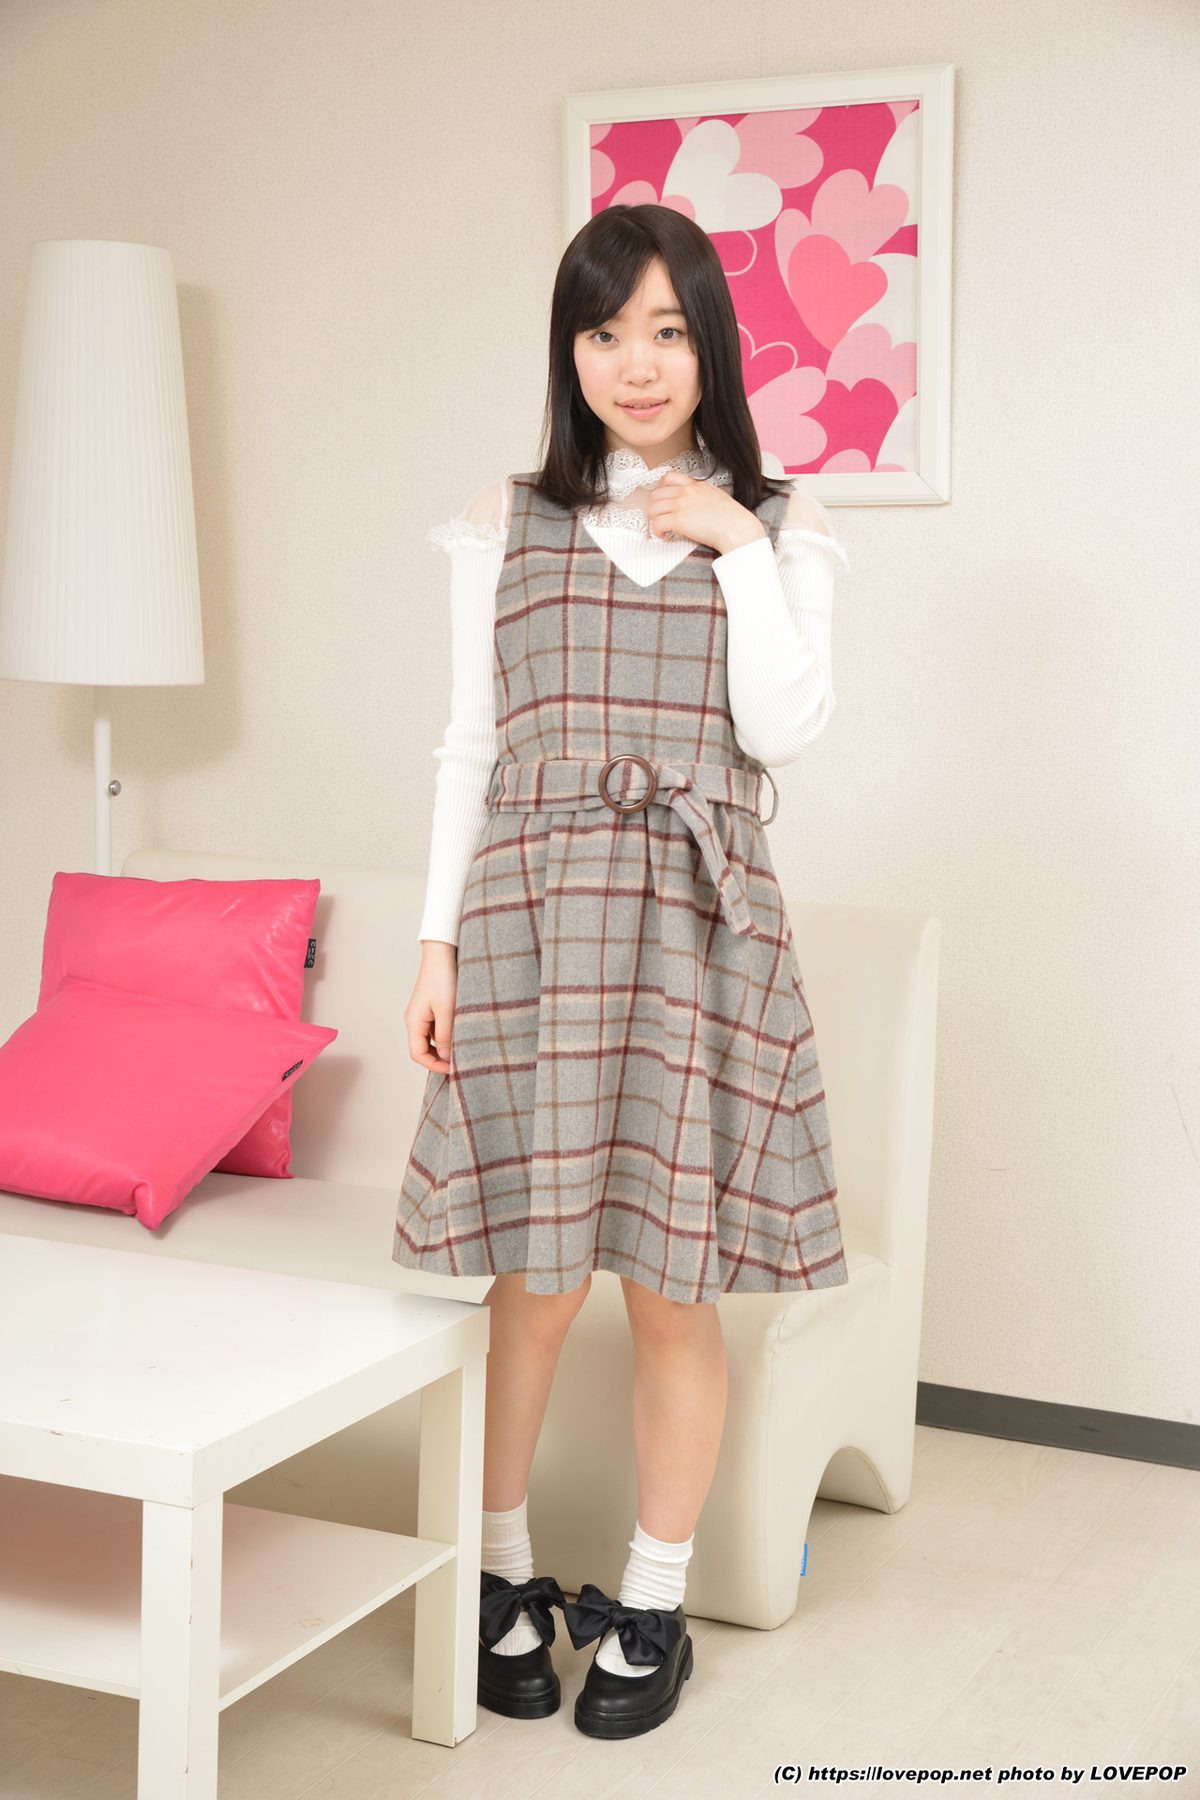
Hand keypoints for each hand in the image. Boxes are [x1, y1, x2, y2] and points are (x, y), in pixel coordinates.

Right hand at [406, 942, 456, 1073]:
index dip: (434, 1065)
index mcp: (413, 1022)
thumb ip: (445, 1036)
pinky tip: (461, 1033)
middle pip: (423, 1049)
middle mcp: (414, 1020)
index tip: (453, 1069)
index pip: (418, 1054)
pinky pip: (436, 1028)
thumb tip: (445, 1058)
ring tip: (462, 1048)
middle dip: (439, 1058)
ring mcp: (422, 1014)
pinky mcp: (431, 1008)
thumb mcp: (447, 1010)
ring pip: (431, 1039)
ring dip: (444, 1047)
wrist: (442, 953)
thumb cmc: (443, 978)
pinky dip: (447, 1035)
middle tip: (460, 1062)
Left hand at [645, 469, 766, 555]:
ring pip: (653, 508)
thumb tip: (694, 505)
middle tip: (663, 517)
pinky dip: (657, 531)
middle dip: (656, 507)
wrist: (737, 528)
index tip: (666, 501)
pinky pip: (656, 523)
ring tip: (664, 528)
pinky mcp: (679, 520)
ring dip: (655, 519)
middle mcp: (686, 492)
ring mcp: (681, 505)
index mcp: (696, 485)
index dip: (663, 490)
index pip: (669, 477)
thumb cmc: (732, 518)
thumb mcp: (716, 496)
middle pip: (656, 494)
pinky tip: (665, 535)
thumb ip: (702, 495)